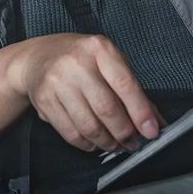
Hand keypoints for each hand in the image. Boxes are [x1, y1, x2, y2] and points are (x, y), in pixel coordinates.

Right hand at [9, 33, 163, 151]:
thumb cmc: (81, 59)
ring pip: (89, 125)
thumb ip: (132, 89)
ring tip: (115, 144)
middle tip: (133, 143)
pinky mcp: (44, 100)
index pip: (125, 84)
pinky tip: (95, 142)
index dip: (140, 111)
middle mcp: (77, 63)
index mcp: (99, 49)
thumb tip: (155, 121)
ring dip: (107, 142)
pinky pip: (71, 133)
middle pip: (107, 108)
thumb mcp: (109, 62)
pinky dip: (87, 144)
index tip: (151, 131)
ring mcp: (57, 82)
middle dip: (124, 132)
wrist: (38, 58)